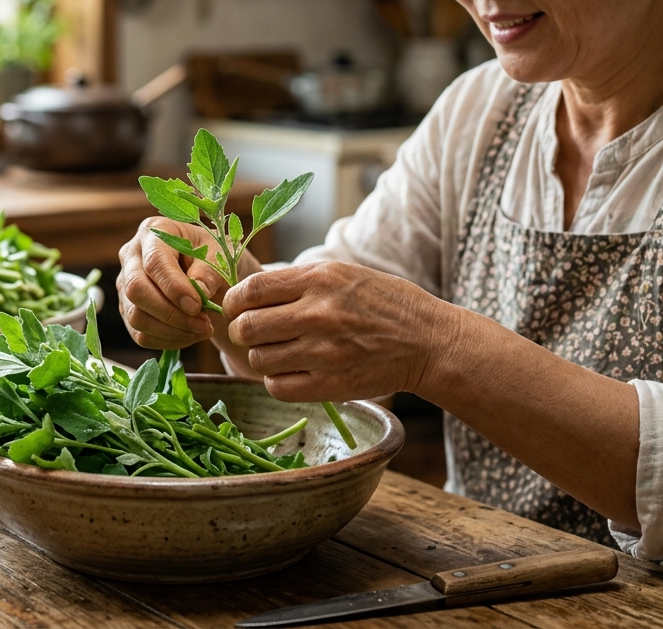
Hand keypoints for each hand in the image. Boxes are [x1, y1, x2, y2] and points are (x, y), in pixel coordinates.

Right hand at [116, 217, 227, 349]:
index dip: (174, 288)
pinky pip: (140, 334)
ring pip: (136, 317)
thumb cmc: (215, 256)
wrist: (208, 270)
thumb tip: (198, 292)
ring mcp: (125, 284)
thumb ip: (210, 271)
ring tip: (203, 330)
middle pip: (136, 290)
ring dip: (172, 331)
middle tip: (204, 325)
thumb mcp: (221, 255)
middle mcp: (131, 255)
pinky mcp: (128, 309)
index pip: (154, 263)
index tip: (198, 306)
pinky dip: (168, 341)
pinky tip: (190, 335)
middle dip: (171, 314)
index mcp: (154, 232)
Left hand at [222, 261, 458, 401]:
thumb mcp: (343, 274)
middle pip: (246, 328)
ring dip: (261, 358)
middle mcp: (318, 314)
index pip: (250, 290)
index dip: (233, 301)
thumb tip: (247, 294)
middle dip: (241, 332)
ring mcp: (324, 352)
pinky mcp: (331, 386)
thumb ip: (298, 282)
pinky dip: (277, 381)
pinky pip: (277, 387)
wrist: (429, 341)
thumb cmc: (384, 304)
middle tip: (253, 335)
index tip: (237, 308)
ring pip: (258, 360)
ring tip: (280, 353)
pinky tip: (293, 373)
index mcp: (320, 279)